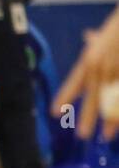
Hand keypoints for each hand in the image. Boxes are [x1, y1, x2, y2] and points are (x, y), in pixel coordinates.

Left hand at [55, 4, 118, 138]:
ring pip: (112, 100)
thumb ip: (95, 41)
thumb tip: (88, 35)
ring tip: (106, 135)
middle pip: (93, 97)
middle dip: (88, 117)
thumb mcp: (105, 32)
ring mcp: (117, 72)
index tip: (55, 112)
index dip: (65, 97)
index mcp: (90, 60)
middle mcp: (101, 68)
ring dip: (110, 119)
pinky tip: (118, 121)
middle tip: (82, 135)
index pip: (74, 82)